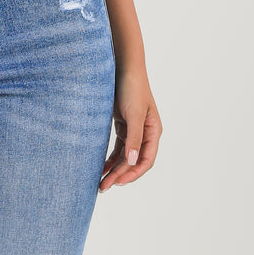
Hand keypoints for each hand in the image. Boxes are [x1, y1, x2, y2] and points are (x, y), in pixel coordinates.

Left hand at [99, 65, 161, 191]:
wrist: (122, 67)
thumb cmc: (131, 88)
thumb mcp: (133, 114)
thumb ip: (134, 138)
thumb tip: (133, 162)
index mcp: (153, 132)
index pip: (146, 160)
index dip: (132, 174)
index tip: (117, 183)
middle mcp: (145, 133)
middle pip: (133, 161)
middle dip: (119, 175)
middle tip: (103, 187)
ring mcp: (134, 130)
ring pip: (125, 157)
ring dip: (114, 170)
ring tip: (100, 183)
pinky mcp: (122, 125)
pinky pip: (118, 148)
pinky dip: (110, 159)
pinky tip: (100, 167)